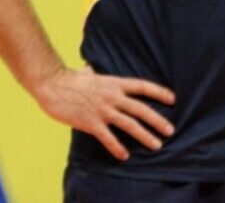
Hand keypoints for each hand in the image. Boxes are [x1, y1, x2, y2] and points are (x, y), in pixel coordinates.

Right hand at [33, 66, 174, 160]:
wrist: (51, 84)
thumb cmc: (68, 78)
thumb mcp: (86, 72)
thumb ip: (92, 72)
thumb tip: (90, 68)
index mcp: (113, 83)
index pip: (141, 86)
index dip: (158, 92)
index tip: (172, 99)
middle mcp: (112, 96)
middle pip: (140, 109)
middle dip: (157, 120)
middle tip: (170, 130)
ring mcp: (102, 110)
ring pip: (129, 124)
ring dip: (145, 135)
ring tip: (156, 145)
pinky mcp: (91, 122)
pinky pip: (108, 137)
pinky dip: (117, 147)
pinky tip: (125, 155)